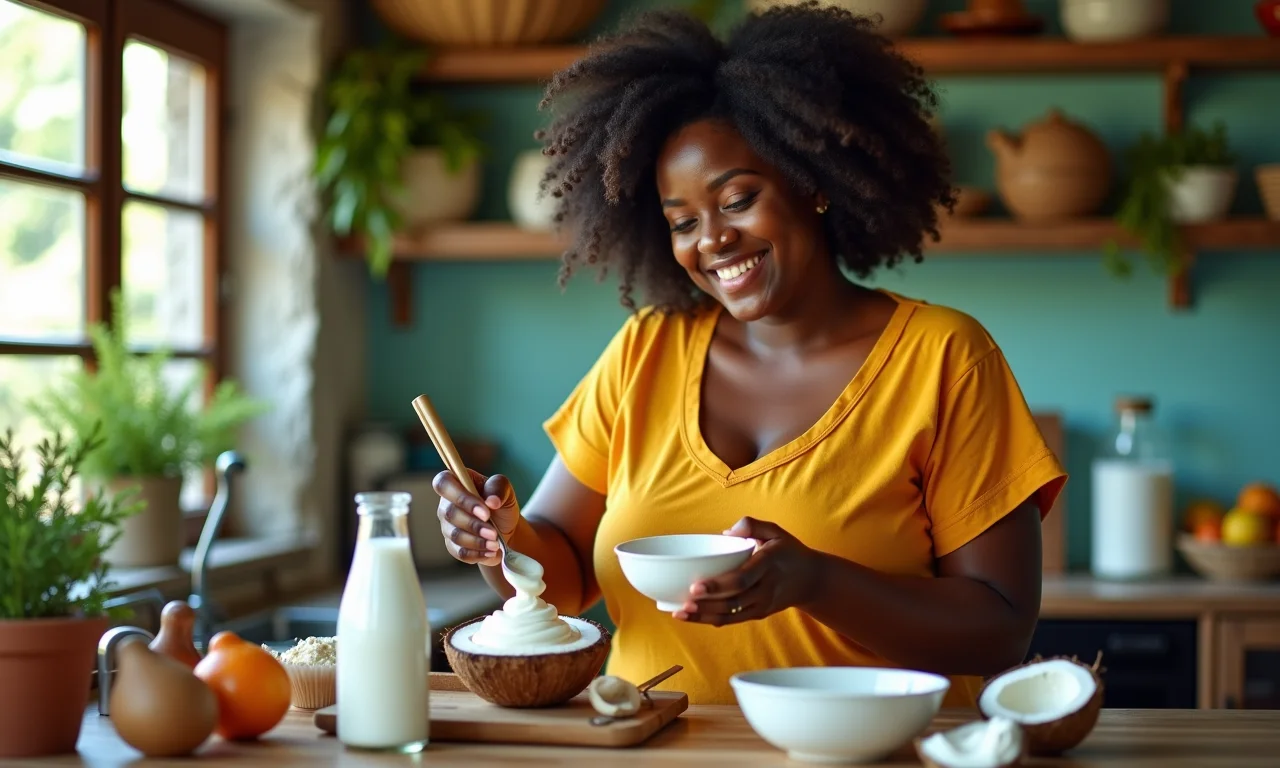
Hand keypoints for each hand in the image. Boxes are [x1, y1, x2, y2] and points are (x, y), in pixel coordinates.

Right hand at [433, 468, 519, 566]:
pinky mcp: (452, 545)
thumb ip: (498, 488)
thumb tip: (491, 501)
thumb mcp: (505, 490)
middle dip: (474, 525)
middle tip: (494, 533)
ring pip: (455, 535)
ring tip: (495, 544)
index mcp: (456, 482)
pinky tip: (491, 553)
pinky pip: (459, 552)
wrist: (506, 528)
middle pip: (449, 513)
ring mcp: (447, 525)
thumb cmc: (501, 503)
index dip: (461, 498)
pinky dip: (477, 554)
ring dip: (477, 542)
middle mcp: (447, 503)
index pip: (443, 483)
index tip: (484, 512)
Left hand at [675, 517, 825, 626]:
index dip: (718, 586)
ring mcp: (762, 604)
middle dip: (706, 604)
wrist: (811, 580)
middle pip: (733, 601)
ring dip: (704, 615)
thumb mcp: (775, 531)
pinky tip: (694, 616)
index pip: (741, 579)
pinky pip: (734, 619)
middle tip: (682, 603)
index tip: (696, 586)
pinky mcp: (758, 613)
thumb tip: (727, 532)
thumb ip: (751, 525)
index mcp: (767, 564)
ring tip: (680, 613)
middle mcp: (766, 588)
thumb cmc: (788, 551)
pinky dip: (712, 619)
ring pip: (731, 614)